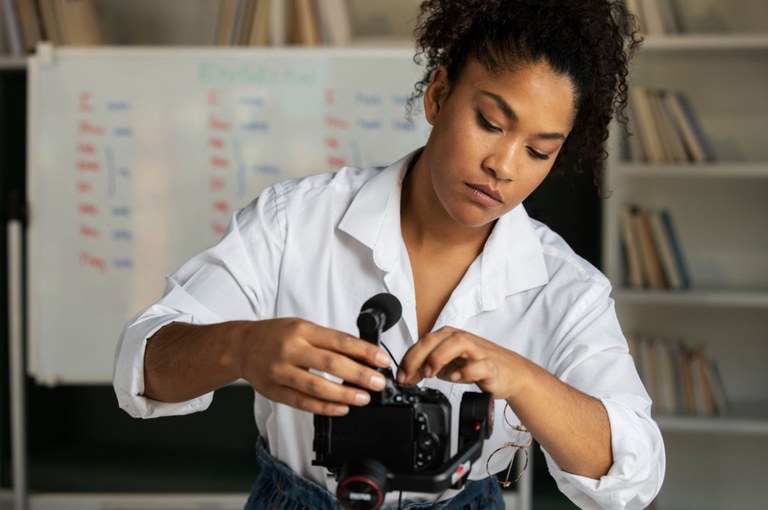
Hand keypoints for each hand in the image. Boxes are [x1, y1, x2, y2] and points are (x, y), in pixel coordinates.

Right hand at [237, 318, 390, 415]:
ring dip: (344, 394)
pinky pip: (302, 403)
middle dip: (359, 375)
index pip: (339, 341)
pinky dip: (324, 407)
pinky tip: (341, 409)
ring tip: (363, 398)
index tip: (381, 361)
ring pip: (317, 386)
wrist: (241, 346)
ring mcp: (280, 371)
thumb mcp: (302, 326)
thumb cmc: (276, 336)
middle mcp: (291, 349)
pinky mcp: (275, 391)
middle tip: (378, 383)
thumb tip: (360, 354)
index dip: (364, 352)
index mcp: (301, 330)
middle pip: (331, 364)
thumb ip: (327, 340)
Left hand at [396, 326, 522, 399]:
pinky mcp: (491, 365)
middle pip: (435, 339)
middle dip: (417, 357)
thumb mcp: (447, 366)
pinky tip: (456, 378)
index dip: (408, 359)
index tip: (400, 377)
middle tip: (409, 376)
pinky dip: (466, 371)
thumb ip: (426, 368)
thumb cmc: (478, 366)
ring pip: (456, 343)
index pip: (423, 342)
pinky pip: (480, 364)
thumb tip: (406, 376)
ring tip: (430, 373)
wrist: (510, 374)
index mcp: (449, 337)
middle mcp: (461, 339)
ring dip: (439, 357)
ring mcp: (477, 350)